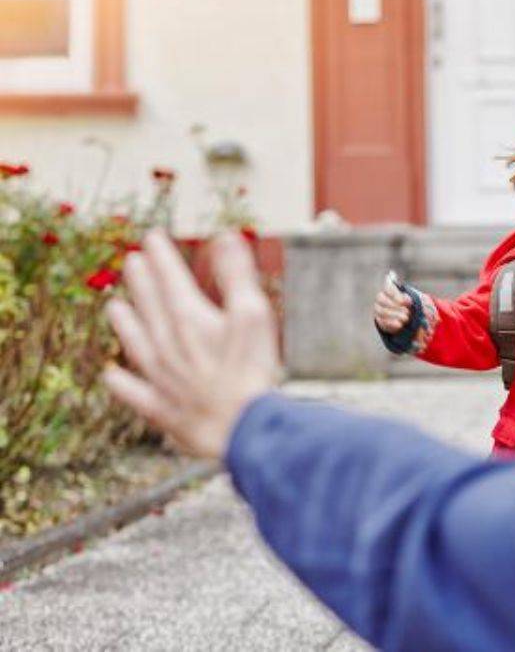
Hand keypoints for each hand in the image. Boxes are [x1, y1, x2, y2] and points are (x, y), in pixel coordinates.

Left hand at [102, 229, 280, 459]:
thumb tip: (226, 236)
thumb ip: (237, 274)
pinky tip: (111, 375)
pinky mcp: (162, 408)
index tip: (152, 237)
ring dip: (124, 323)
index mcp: (189, 319)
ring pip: (136, 343)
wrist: (241, 427)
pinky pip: (135, 392)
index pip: (171, 279)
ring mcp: (161, 377)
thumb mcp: (253, 314)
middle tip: (131, 261)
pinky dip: (121, 383)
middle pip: (150, 306)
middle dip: (141, 281)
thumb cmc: (251, 370)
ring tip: (113, 306)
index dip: (161, 256)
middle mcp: (167, 344)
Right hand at [373, 276, 413, 332]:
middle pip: (383, 300)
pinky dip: (392, 323)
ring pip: (382, 311)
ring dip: (395, 315)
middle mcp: (380, 299)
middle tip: (408, 312)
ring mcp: (378, 310)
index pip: (387, 288)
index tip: (409, 302)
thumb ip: (399, 286)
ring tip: (406, 318)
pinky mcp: (379, 320)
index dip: (397, 295)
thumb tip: (391, 273)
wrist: (403, 315)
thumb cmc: (405, 302)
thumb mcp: (406, 294)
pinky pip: (383, 322)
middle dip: (396, 306)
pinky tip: (400, 325)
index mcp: (387, 289)